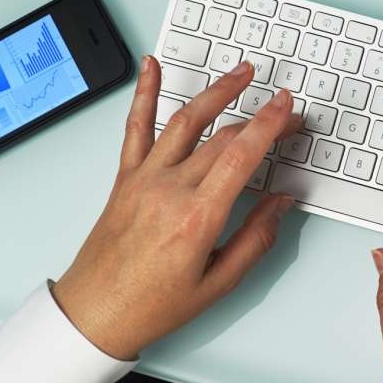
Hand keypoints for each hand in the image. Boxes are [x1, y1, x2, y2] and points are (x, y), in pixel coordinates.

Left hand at [52, 56, 300, 360]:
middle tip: (283, 110)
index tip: (288, 107)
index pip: (241, 155)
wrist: (94, 314)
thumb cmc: (152, 306)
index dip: (269, 124)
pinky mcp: (125, 178)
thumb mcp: (221, 283)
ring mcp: (143, 179)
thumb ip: (257, 238)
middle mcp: (168, 190)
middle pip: (222, 137)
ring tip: (241, 73)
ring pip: (185, 121)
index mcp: (196, 217)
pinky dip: (143, 93)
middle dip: (259, 117)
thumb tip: (281, 203)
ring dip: (216, 91)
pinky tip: (150, 67)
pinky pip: (135, 127)